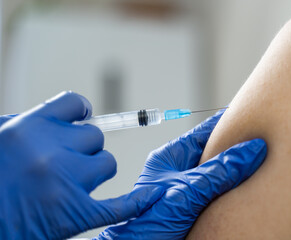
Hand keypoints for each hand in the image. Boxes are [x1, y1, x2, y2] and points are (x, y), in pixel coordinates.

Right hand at [0, 91, 162, 238]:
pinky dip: (137, 201)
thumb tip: (61, 116)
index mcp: (29, 127)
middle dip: (83, 147)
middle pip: (94, 136)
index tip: (81, 119)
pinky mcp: (76, 215)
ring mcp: (65, 183)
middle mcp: (50, 150)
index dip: (80, 111)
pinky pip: (120, 205)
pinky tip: (149, 195)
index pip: (74, 103)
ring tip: (71, 183)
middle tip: (64, 162)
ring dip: (95, 170)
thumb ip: (28, 124)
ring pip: (107, 162)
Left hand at [97, 110, 266, 239]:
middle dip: (234, 144)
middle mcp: (179, 170)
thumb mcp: (187, 192)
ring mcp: (187, 187)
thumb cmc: (150, 221)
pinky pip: (219, 189)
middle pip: (212, 150)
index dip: (224, 121)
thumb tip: (251, 150)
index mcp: (170, 157)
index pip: (202, 132)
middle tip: (261, 135)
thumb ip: (219, 171)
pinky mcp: (195, 204)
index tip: (246, 111)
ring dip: (236, 166)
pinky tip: (247, 182)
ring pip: (217, 170)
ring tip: (260, 155)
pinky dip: (233, 184)